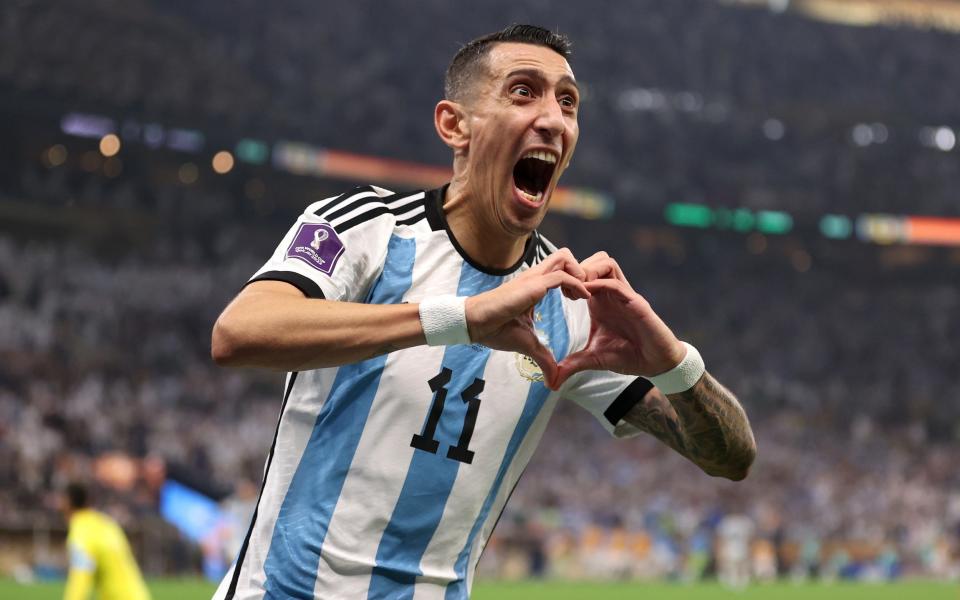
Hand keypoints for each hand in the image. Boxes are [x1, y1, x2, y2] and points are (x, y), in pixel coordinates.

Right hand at [466, 248, 589, 386]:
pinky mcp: (533, 284)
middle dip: (581, 270)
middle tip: (583, 293)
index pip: (560, 269)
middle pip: (565, 256)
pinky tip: (581, 299)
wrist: (476, 324)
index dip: (575, 279)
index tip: (580, 299)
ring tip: (582, 294)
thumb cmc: (496, 329)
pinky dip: (577, 284)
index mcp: (534, 286)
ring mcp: (534, 277)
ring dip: (580, 273)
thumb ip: (544, 358)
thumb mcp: (528, 344)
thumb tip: (553, 380)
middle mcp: (535, 276)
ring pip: (565, 257)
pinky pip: (562, 276)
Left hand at [554, 252, 685, 388]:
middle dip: (576, 268)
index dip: (567, 277)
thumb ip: (573, 364)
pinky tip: (587, 297)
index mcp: (600, 301)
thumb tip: (553, 381)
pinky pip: (616, 283)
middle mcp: (612, 294)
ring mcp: (624, 295)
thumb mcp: (594, 359)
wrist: (655, 363)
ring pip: (606, 262)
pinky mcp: (636, 303)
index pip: (584, 273)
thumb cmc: (628, 356)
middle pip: (594, 260)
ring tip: (576, 290)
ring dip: (588, 270)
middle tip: (565, 288)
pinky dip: (600, 284)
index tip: (556, 292)